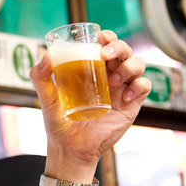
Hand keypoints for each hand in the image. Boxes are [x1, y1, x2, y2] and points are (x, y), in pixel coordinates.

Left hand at [30, 30, 150, 167]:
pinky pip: (144, 87)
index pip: (104, 46)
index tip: (102, 36)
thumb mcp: (47, 99)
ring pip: (138, 64)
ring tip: (115, 80)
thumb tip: (45, 55)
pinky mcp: (131, 105)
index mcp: (91, 70)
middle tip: (107, 54)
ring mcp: (121, 89)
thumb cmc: (58, 122)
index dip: (107, 37)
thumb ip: (41, 78)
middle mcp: (108, 76)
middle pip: (124, 51)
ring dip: (130, 65)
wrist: (70, 148)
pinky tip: (125, 97)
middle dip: (120, 47)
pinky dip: (139, 86)